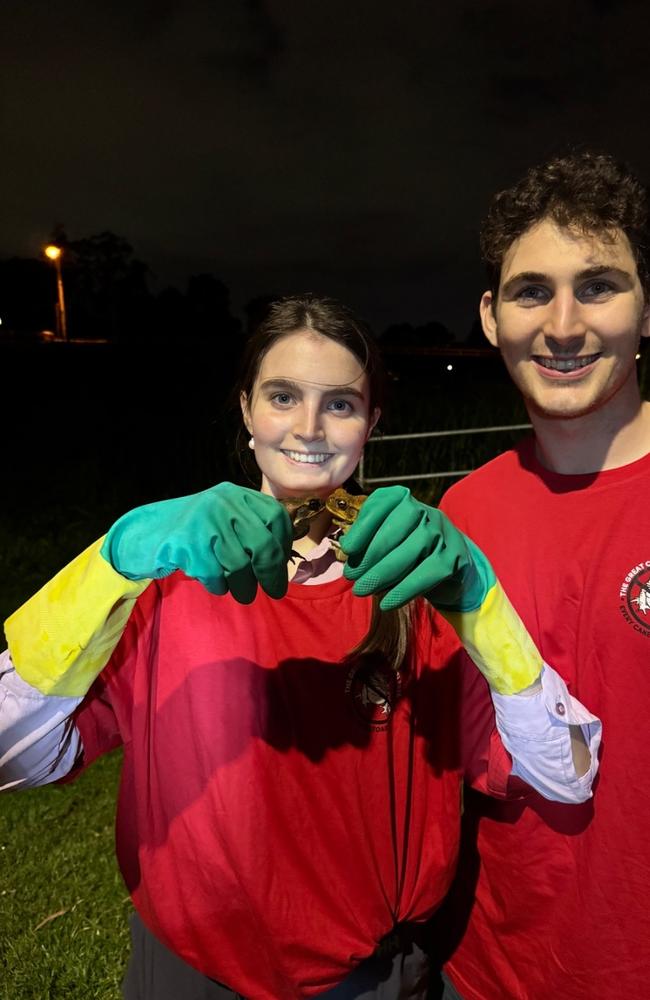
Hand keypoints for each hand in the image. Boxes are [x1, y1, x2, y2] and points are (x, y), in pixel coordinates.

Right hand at [100, 483, 292, 602]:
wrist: (147, 533)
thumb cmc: (196, 532)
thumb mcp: (226, 518)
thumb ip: (252, 529)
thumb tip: (284, 560)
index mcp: (237, 494)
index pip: (275, 517)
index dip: (284, 543)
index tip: (282, 563)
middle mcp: (223, 502)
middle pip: (262, 544)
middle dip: (272, 573)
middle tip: (275, 591)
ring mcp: (204, 521)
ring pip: (239, 565)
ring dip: (245, 586)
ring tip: (243, 593)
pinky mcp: (187, 543)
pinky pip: (215, 575)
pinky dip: (219, 586)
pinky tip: (215, 584)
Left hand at [341, 486, 541, 693]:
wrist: (450, 567)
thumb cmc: (406, 550)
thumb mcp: (386, 539)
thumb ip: (367, 540)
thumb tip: (346, 555)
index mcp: (403, 500)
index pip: (382, 505)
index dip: (364, 527)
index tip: (348, 549)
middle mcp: (426, 511)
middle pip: (397, 528)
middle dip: (371, 555)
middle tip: (352, 577)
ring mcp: (443, 532)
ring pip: (414, 548)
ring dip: (384, 572)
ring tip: (363, 589)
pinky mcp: (455, 557)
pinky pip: (429, 572)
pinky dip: (405, 589)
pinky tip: (388, 602)